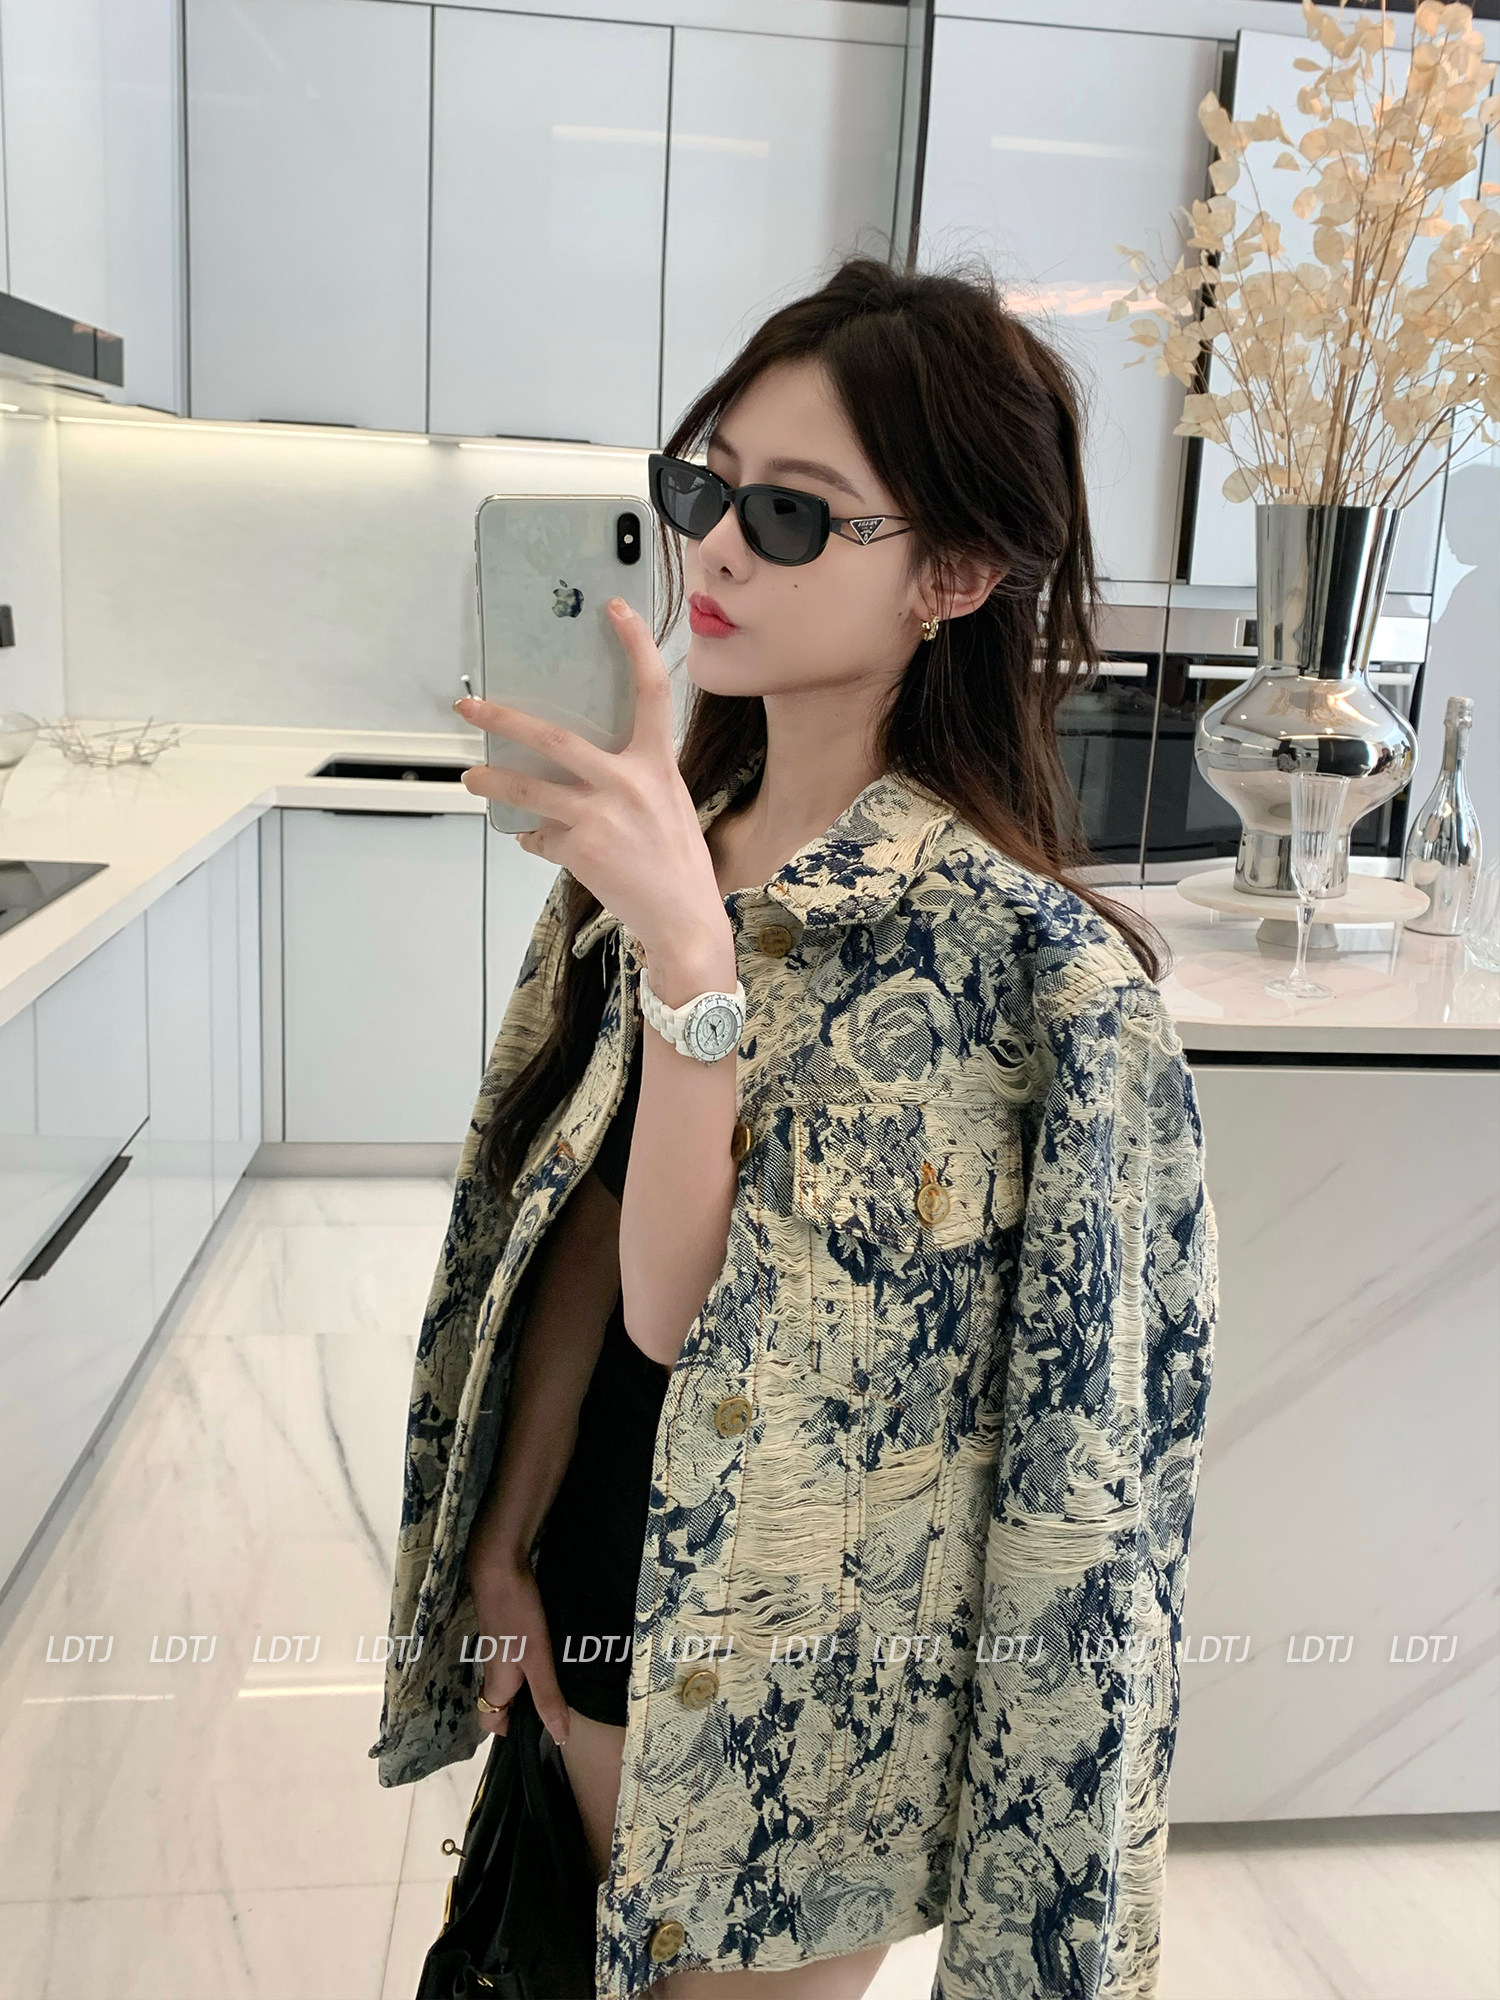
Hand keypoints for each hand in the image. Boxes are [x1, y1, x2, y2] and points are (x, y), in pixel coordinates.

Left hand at [455, 600, 732, 992]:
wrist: (683, 918)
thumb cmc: (676, 860)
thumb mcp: (666, 803)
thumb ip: (631, 776)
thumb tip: (578, 764)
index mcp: (657, 764)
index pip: (651, 692)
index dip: (635, 645)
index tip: (615, 609)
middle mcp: (628, 783)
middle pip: (554, 737)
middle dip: (504, 719)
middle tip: (469, 706)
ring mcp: (600, 817)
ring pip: (528, 788)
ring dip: (492, 781)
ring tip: (471, 777)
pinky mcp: (580, 850)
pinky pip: (540, 836)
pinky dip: (535, 838)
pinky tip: (540, 841)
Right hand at [467, 1550, 571, 1746]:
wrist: (499, 1569)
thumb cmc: (517, 1617)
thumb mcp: (538, 1661)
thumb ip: (547, 1698)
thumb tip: (559, 1737)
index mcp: (497, 1684)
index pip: (490, 1722)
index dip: (508, 1732)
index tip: (537, 1733)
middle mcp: (493, 1671)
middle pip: (503, 1702)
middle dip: (525, 1711)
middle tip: (559, 1710)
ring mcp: (498, 1649)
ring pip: (512, 1680)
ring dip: (532, 1687)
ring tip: (564, 1685)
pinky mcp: (506, 1632)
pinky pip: (517, 1659)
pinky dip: (533, 1665)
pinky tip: (556, 1656)